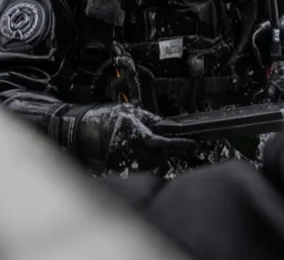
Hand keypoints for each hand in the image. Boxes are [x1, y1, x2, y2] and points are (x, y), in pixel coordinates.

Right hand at [74, 104, 198, 170]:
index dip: (181, 144)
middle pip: (163, 157)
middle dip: (172, 151)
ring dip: (160, 158)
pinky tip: (145, 155)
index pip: (165, 143)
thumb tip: (172, 129)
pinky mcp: (123, 170)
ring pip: (154, 165)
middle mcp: (134, 153)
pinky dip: (148, 163)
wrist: (89, 130)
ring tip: (156, 147)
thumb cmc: (112, 119)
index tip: (194, 143)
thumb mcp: (135, 113)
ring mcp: (128, 164)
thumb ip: (154, 122)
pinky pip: (143, 169)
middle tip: (181, 145)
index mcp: (138, 137)